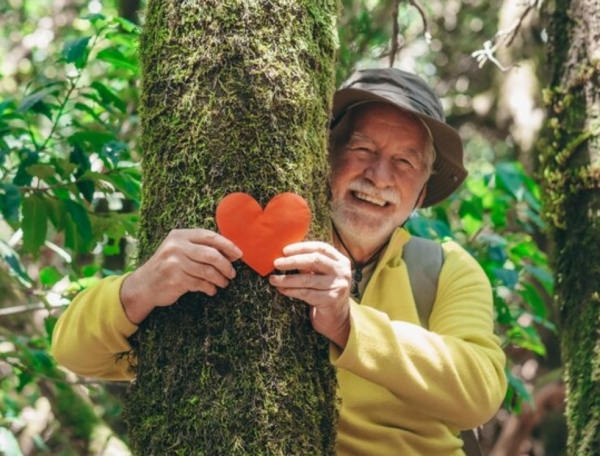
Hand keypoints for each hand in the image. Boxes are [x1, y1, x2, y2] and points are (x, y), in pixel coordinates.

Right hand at [120, 229, 241, 323]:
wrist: (144, 285)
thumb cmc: (168, 266)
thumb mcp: (179, 249)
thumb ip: (199, 247)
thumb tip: (231, 252)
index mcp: (180, 235)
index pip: (209, 236)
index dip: (227, 245)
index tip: (238, 254)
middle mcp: (176, 247)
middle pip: (211, 254)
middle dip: (226, 265)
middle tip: (232, 273)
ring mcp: (174, 263)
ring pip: (208, 271)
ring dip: (220, 279)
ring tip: (224, 283)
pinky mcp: (175, 279)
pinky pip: (200, 284)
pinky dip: (209, 288)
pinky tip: (211, 290)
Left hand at [269, 241, 351, 347]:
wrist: (336, 317)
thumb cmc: (324, 291)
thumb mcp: (320, 274)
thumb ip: (308, 264)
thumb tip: (284, 256)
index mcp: (340, 260)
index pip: (320, 248)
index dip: (301, 247)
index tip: (284, 250)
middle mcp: (342, 271)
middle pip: (315, 260)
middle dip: (293, 261)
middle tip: (277, 263)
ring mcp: (339, 285)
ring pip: (308, 279)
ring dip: (287, 279)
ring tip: (273, 279)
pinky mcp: (332, 299)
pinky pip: (306, 293)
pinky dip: (291, 291)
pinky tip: (282, 289)